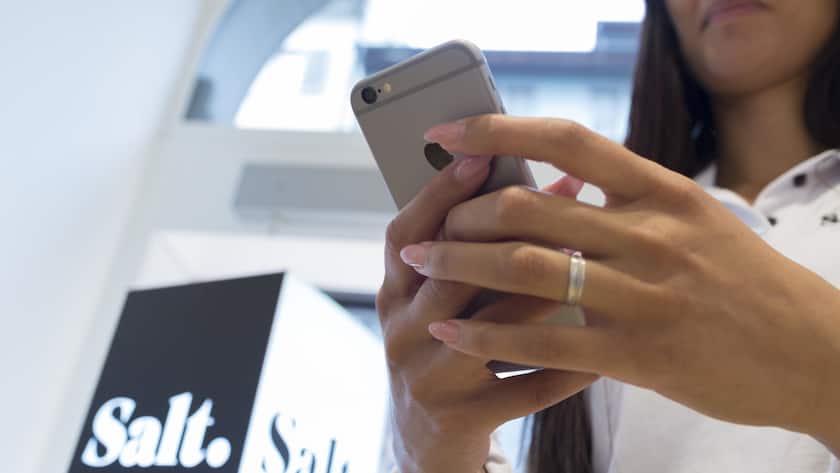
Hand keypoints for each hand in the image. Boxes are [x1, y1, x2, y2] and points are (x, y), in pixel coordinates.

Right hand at [378, 153, 596, 472]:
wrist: (425, 440)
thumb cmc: (445, 348)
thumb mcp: (439, 299)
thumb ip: (470, 251)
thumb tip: (547, 180)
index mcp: (395, 292)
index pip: (404, 232)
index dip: (437, 193)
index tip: (479, 154)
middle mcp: (401, 332)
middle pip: (447, 273)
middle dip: (508, 231)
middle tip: (566, 195)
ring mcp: (429, 377)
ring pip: (490, 327)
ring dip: (543, 292)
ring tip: (588, 260)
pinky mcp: (463, 418)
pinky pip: (526, 389)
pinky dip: (568, 368)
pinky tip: (604, 348)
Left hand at [402, 114, 839, 443]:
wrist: (813, 352)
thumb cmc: (746, 284)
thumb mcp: (696, 219)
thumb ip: (629, 202)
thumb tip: (555, 186)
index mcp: (662, 192)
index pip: (566, 141)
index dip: (497, 131)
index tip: (447, 134)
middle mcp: (650, 234)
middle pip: (529, 206)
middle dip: (462, 213)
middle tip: (426, 225)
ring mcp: (644, 294)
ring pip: (526, 267)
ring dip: (460, 262)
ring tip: (423, 263)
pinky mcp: (639, 353)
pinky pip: (544, 341)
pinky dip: (486, 333)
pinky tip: (452, 330)